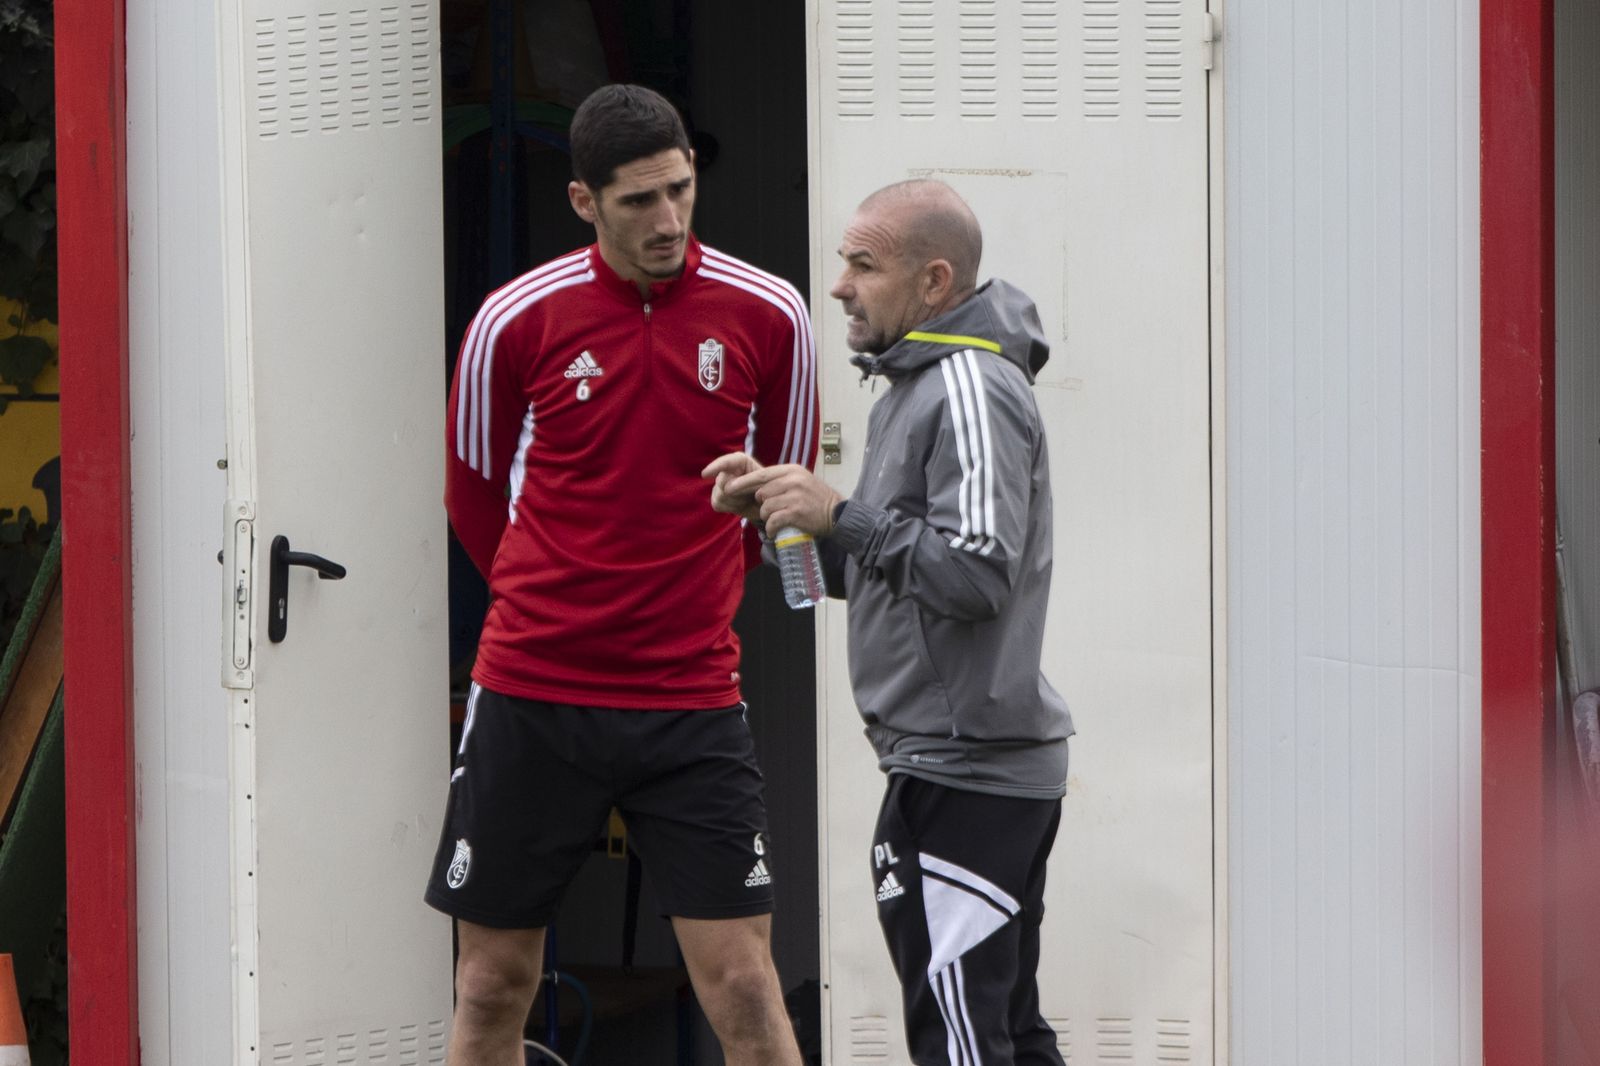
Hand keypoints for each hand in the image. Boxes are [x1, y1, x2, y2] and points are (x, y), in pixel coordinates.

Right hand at [701, 452, 764, 522]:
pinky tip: (739, 505)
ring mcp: (720, 484)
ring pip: (719, 494)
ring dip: (735, 501)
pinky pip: (717, 504)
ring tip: (747, 499)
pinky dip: (730, 508)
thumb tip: (725, 488)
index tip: (705, 475)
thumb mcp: (764, 484)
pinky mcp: (717, 497)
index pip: (726, 462)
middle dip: (735, 492)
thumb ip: (746, 482)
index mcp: (740, 461)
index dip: (716, 467)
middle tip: (750, 495)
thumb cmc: (769, 491)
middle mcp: (727, 470)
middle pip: (722, 482)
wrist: (768, 506)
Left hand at [723, 464, 842, 537]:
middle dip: (762, 504)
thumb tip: (755, 488)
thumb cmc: (816, 499)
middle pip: (761, 492)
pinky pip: (772, 521)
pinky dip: (772, 528)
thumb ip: (780, 481)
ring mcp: (795, 496)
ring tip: (779, 520)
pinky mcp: (796, 513)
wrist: (838, 514)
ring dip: (768, 517)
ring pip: (765, 508)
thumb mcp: (800, 481)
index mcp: (791, 471)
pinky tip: (777, 529)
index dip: (742, 482)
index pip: (761, 475)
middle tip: (771, 511)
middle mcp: (793, 480)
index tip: (728, 487)